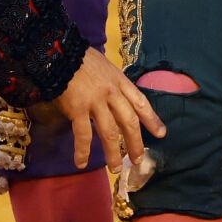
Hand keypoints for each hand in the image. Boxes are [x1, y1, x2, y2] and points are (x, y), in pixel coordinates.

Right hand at [49, 48, 166, 171]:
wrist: (60, 52)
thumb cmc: (81, 59)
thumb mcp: (105, 67)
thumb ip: (113, 84)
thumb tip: (117, 100)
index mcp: (120, 81)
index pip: (140, 102)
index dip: (152, 119)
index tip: (161, 134)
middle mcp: (112, 93)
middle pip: (129, 122)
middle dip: (135, 143)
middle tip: (137, 160)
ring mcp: (95, 101)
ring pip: (109, 132)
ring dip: (113, 153)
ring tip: (114, 168)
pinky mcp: (78, 109)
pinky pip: (83, 134)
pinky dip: (82, 151)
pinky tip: (81, 163)